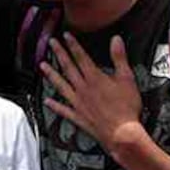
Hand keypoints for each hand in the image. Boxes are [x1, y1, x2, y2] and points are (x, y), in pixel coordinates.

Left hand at [41, 34, 143, 156]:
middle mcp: (83, 89)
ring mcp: (78, 103)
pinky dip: (54, 105)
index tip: (65, 36)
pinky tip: (47, 101)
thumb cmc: (126, 108)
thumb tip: (116, 39)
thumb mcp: (127, 79)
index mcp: (95, 78)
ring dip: (51, 75)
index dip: (73, 45)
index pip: (81, 57)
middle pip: (68, 68)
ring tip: (42, 66)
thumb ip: (119, 58)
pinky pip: (63, 109)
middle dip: (59, 54)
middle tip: (51, 43)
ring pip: (61, 85)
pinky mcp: (78, 117)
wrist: (121, 133)